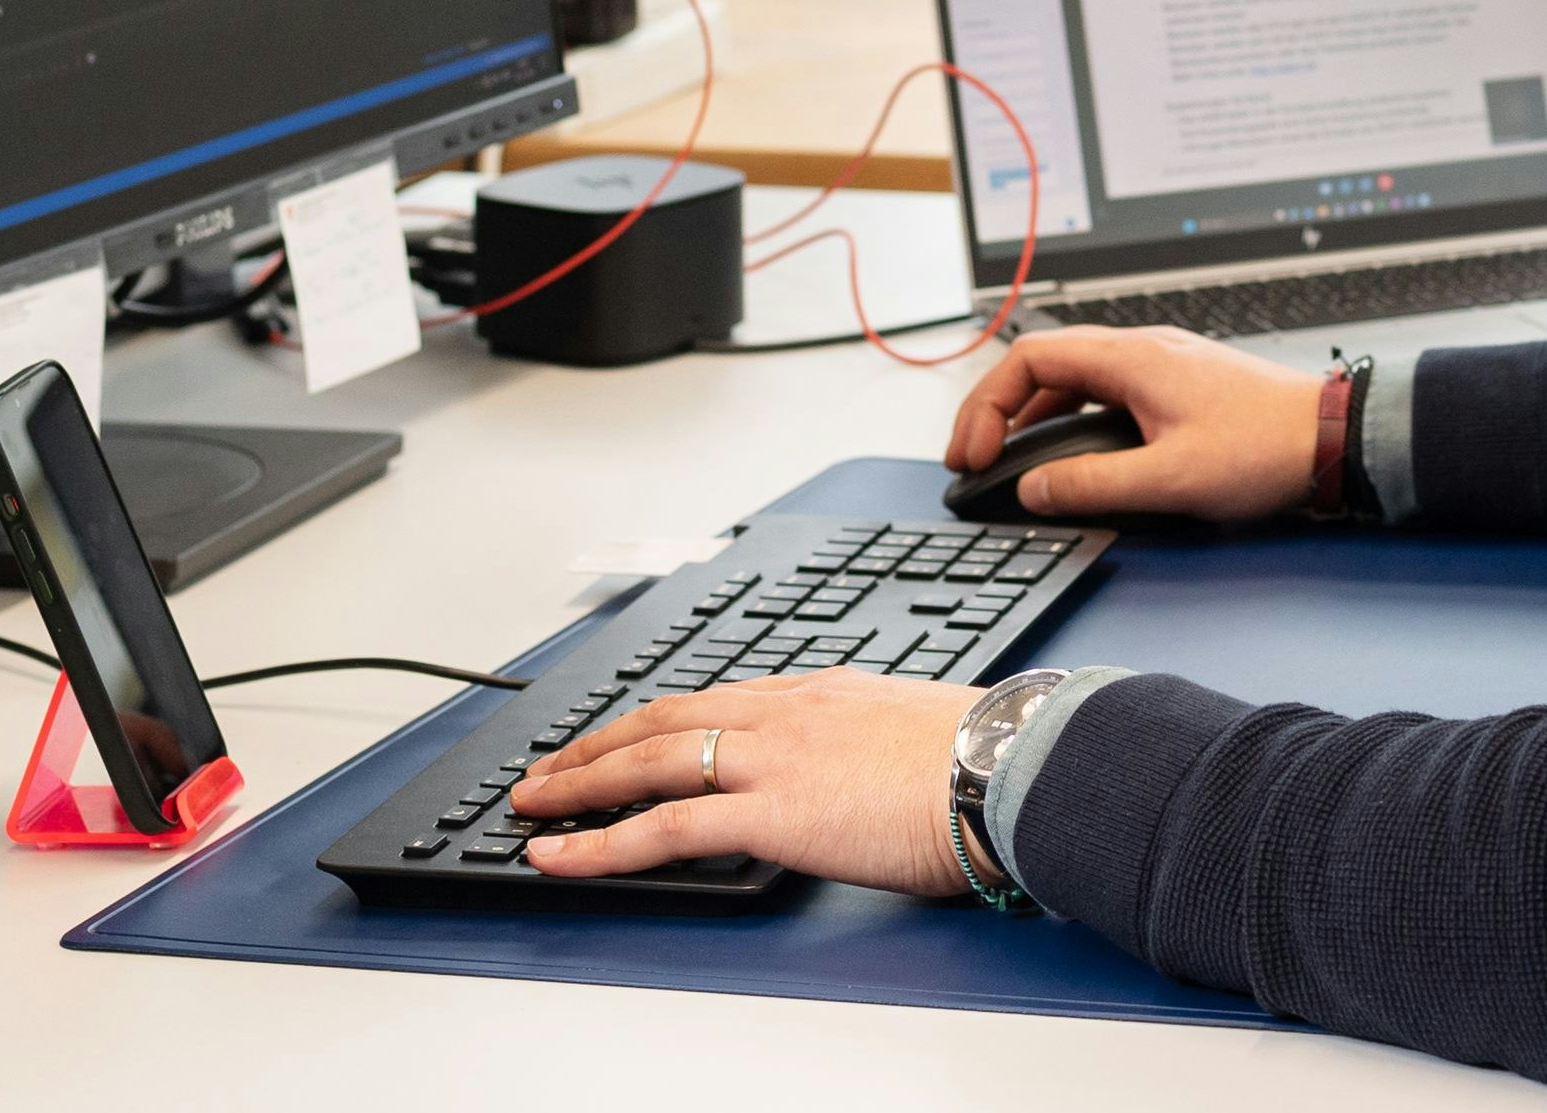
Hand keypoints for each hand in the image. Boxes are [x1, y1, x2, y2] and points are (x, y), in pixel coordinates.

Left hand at [510, 671, 976, 895]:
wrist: (1013, 770)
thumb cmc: (995, 762)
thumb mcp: (926, 734)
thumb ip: (884, 748)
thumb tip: (885, 778)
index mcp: (827, 692)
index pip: (725, 698)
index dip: (668, 716)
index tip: (637, 731)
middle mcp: (788, 711)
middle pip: (668, 716)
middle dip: (601, 740)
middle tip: (554, 762)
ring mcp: (772, 757)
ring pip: (648, 759)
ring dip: (580, 781)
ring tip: (533, 802)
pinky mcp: (768, 811)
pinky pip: (663, 827)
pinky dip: (600, 841)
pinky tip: (560, 854)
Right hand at [947, 324, 1318, 521]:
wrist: (1333, 437)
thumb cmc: (1265, 449)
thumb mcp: (1169, 479)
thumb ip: (1093, 485)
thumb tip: (1033, 489)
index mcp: (1131, 359)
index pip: (1028, 360)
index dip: (987, 405)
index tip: (974, 453)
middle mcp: (1141, 350)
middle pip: (1043, 364)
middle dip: (997, 409)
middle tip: (973, 458)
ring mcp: (1160, 365)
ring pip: (1072, 377)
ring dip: (1032, 414)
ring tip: (1008, 458)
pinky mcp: (1177, 385)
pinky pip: (1103, 389)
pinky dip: (1070, 416)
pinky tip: (1069, 451)